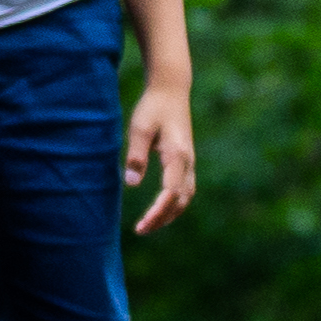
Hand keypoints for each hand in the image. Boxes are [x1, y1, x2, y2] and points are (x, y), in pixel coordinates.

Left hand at [125, 78, 196, 231]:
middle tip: (141, 230)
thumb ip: (136, 155)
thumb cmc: (153, 107)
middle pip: (180, 200)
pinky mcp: (185, 160)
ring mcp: (189, 162)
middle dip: (163, 218)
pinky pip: (184, 189)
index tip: (141, 226)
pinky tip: (160, 209)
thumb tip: (131, 183)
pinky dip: (174, 203)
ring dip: (170, 213)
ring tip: (149, 225)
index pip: (170, 193)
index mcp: (177, 156)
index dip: (157, 212)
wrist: (171, 90)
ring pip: (185, 197)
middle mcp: (187, 162)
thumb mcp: (139, 128)